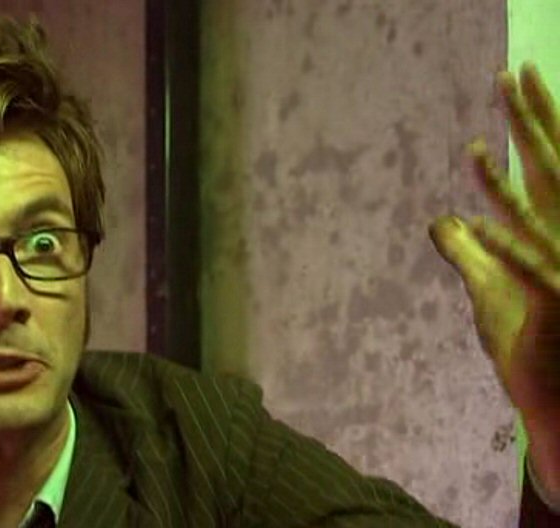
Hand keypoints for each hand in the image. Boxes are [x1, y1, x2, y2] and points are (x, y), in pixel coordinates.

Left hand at [429, 63, 559, 493]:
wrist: (557, 401)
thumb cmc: (532, 343)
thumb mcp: (491, 292)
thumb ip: (469, 254)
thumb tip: (444, 222)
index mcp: (554, 233)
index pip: (545, 165)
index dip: (533, 121)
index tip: (515, 79)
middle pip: (549, 169)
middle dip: (530, 121)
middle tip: (508, 74)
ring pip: (536, 212)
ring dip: (505, 178)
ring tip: (473, 145)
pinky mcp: (556, 304)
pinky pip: (528, 268)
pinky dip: (501, 247)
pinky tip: (470, 225)